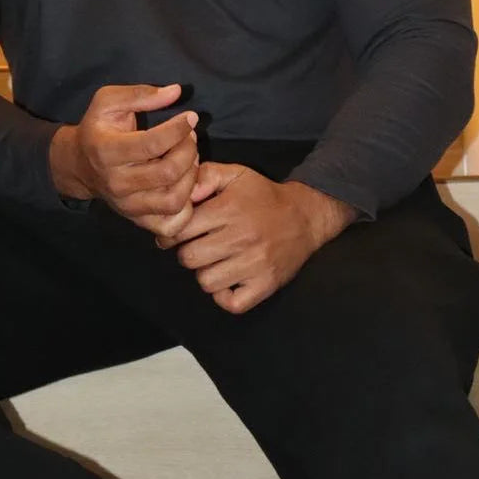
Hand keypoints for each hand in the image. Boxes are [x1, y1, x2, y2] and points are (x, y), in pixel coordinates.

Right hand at [48, 83, 199, 236]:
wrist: (79, 166)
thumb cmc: (97, 129)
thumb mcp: (108, 102)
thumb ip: (140, 94)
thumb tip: (176, 92)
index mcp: (107, 151)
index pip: (153, 144)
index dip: (179, 129)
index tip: (189, 117)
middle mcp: (117, 183)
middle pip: (168, 172)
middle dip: (188, 150)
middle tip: (190, 137)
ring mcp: (127, 205)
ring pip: (174, 200)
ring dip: (191, 177)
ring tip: (189, 159)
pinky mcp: (137, 220)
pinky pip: (172, 224)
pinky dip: (187, 207)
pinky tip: (184, 184)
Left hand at [156, 163, 358, 313]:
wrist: (306, 216)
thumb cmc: (264, 197)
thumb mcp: (235, 175)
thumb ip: (205, 176)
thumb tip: (182, 194)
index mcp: (229, 210)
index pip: (180, 230)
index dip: (172, 233)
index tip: (178, 234)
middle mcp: (241, 237)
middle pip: (189, 258)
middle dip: (188, 253)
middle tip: (199, 247)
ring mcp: (255, 264)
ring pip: (206, 282)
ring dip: (205, 273)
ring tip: (216, 261)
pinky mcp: (266, 284)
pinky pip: (231, 303)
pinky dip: (225, 296)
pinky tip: (228, 280)